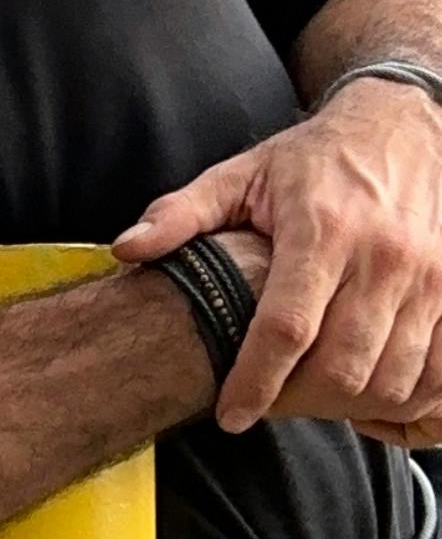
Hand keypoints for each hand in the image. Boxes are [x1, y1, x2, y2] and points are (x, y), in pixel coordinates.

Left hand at [113, 81, 441, 443]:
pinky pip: (438, 372)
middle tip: (269, 405)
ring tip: (311, 399)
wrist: (406, 123)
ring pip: (392, 379)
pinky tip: (368, 394)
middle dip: (300, 403)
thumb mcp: (244, 175)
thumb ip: (182, 214)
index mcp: (322, 230)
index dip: (256, 382)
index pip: (287, 327)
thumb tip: (127, 250)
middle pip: (343, 366)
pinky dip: (405, 399)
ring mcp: (430, 278)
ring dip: (349, 406)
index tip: (230, 415)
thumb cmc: (317, 160)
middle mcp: (383, 257)